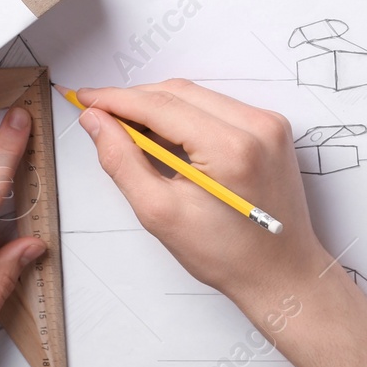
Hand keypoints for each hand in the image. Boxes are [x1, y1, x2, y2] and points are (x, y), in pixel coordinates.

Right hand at [75, 79, 330, 311]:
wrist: (282, 273)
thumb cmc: (227, 255)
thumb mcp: (160, 214)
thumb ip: (122, 161)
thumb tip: (96, 121)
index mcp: (231, 148)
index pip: (161, 105)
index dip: (116, 99)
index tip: (85, 98)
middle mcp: (257, 125)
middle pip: (179, 93)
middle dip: (135, 101)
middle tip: (99, 116)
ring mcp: (269, 123)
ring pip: (197, 96)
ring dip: (160, 107)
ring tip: (130, 131)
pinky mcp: (271, 128)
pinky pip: (217, 107)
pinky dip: (186, 116)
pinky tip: (166, 138)